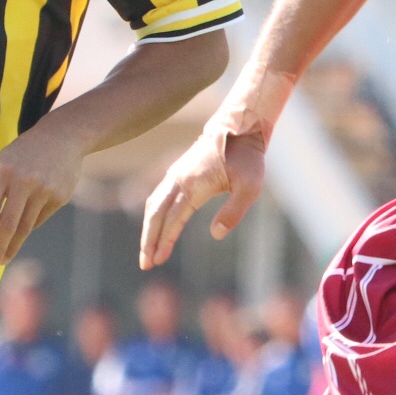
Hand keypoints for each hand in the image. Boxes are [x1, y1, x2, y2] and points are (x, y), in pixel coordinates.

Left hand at [0, 116, 86, 267]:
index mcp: (3, 171)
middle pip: (8, 224)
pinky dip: (29, 225)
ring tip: (2, 259)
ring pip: (25, 226)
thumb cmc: (25, 154)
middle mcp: (24, 181)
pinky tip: (23, 228)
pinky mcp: (59, 196)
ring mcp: (44, 189)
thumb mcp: (4, 166)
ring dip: (12, 246)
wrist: (63, 136)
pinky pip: (39, 218)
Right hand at [139, 124, 265, 269]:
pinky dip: (154, 216)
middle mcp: (178, 179)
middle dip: (148, 241)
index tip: (158, 259)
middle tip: (145, 264)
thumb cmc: (248, 159)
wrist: (240, 129)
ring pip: (154, 206)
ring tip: (147, 252)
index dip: (164, 240)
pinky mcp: (178, 173)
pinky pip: (159, 197)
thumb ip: (233, 212)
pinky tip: (155, 228)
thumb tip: (215, 235)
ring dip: (149, 230)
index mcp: (193, 184)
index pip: (173, 218)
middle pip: (156, 214)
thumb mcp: (250, 187)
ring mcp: (176, 175)